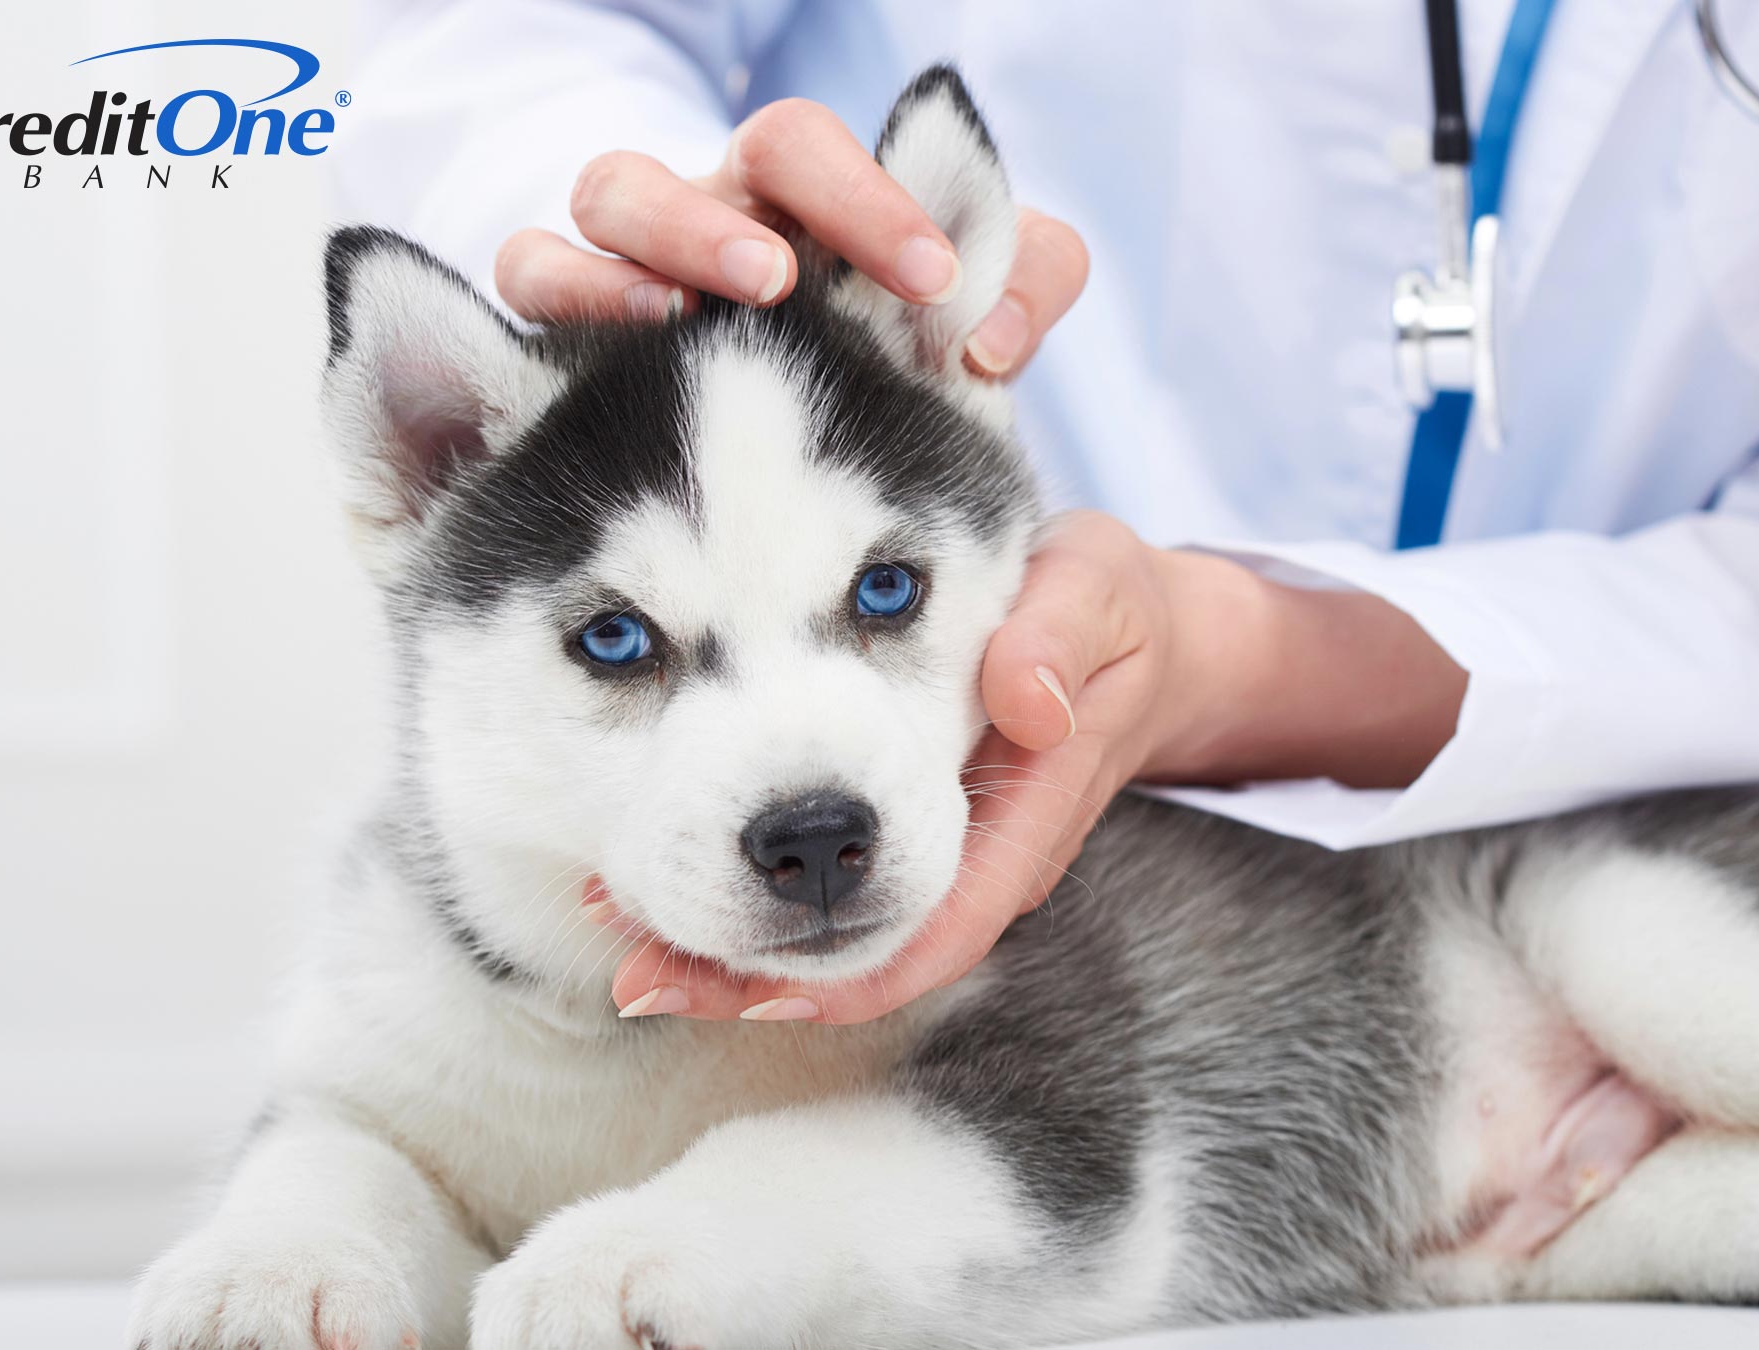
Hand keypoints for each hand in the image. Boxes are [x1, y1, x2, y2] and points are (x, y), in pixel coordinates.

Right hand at [493, 99, 1087, 375]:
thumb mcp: (955, 331)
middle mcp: (718, 212)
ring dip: (653, 245)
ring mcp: (629, 257)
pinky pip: (525, 274)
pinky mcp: (555, 321)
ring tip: (681, 312)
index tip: (932, 283)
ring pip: (610, 197)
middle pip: (723, 158)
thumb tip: (993, 341)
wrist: (751, 462)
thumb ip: (1014, 301)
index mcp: (808, 202)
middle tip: (784, 281)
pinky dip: (564, 293)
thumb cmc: (864, 367)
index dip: (874, 200)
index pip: (824, 153)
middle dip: (756, 210)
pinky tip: (607, 354)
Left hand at [604, 512, 1468, 1023]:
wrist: (1140, 633)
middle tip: (638, 973)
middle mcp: (976, 860)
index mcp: (1024, 821)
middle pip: (863, 955)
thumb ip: (1063, 637)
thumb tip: (1028, 697)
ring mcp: (937, 852)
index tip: (756, 990)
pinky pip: (823, 882)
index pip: (937, 927)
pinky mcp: (902, 827)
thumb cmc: (1113, 610)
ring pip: (830, 928)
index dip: (849, 972)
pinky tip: (660, 870)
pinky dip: (742, 883)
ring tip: (617, 923)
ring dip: (728, 939)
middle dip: (753, 975)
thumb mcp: (1101, 593)